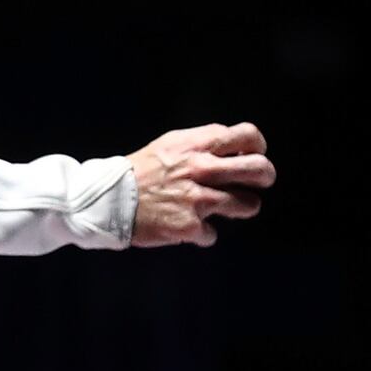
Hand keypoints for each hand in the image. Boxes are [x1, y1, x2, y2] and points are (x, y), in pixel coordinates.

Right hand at [126, 121, 272, 247]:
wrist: (107, 199)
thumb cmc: (139, 171)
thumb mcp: (170, 144)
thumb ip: (201, 143)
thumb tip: (231, 147)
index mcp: (198, 146)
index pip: (249, 136)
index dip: (257, 147)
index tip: (252, 155)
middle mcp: (202, 170)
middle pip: (259, 170)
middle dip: (264, 178)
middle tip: (257, 183)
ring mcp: (199, 199)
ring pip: (248, 205)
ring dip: (241, 207)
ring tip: (226, 208)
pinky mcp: (190, 227)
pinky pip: (212, 234)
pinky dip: (201, 233)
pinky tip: (187, 226)